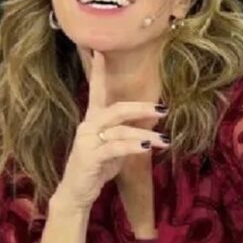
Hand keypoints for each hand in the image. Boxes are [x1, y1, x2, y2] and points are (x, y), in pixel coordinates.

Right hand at [52, 51, 168, 210]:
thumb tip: (149, 125)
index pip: (96, 90)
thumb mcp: (113, 147)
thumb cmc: (96, 167)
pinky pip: (115, 148)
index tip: (101, 49)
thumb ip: (126, 132)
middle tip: (163, 108)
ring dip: (145, 134)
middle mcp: (88, 126)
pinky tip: (148, 146)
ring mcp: (87, 141)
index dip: (99, 70)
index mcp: (92, 119)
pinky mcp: (90, 157)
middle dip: (142, 107)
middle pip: (116, 108)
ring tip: (165, 140)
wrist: (77, 192)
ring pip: (120, 130)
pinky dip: (133, 146)